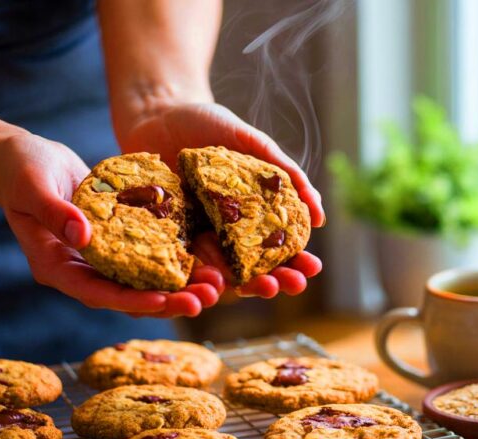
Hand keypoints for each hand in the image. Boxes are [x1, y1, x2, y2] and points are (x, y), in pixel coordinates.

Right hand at [0, 133, 224, 316]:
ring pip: (145, 282)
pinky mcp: (119, 241)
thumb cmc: (21, 170)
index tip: (161, 302)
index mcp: (56, 267)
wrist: (24, 158)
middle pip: (128, 297)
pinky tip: (208, 259)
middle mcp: (82, 270)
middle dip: (167, 301)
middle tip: (205, 301)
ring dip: (179, 286)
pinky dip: (177, 259)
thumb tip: (83, 237)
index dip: (129, 301)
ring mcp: (102, 259)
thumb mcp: (33, 188)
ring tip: (216, 287)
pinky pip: (151, 256)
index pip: (96, 293)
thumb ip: (55, 213)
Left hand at [118, 102, 323, 296]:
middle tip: (282, 286)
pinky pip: (176, 259)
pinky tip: (203, 280)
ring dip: (232, 286)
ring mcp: (193, 235)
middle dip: (270, 281)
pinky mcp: (162, 235)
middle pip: (251, 269)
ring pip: (215, 271)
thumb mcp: (255, 144)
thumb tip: (320, 216)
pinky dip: (188, 274)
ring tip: (243, 289)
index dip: (297, 262)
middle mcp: (224, 232)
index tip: (312, 269)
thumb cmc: (209, 124)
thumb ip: (288, 175)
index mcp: (252, 216)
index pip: (279, 248)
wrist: (157, 110)